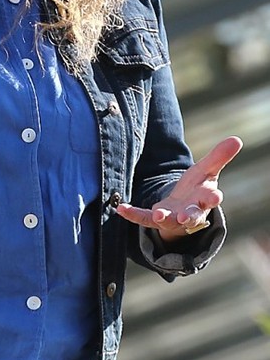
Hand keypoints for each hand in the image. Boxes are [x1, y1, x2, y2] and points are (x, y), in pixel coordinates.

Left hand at [116, 136, 242, 241]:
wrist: (184, 208)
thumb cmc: (198, 188)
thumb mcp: (207, 170)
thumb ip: (219, 156)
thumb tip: (237, 138)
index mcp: (204, 198)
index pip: (211, 198)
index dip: (213, 198)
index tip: (216, 196)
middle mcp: (190, 211)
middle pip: (193, 214)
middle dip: (191, 215)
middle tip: (187, 217)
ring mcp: (173, 218)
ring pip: (170, 220)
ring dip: (164, 218)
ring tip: (159, 214)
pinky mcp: (156, 219)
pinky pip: (144, 219)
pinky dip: (133, 214)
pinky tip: (121, 208)